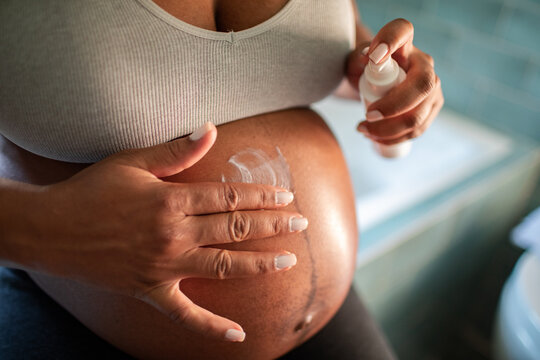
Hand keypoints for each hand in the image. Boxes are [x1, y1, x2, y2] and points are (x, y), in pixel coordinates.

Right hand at [28, 123, 305, 341]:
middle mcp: (173, 234)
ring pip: (224, 266)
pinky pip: (186, 314)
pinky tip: (239, 333)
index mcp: (171, 200)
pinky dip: (212, 326)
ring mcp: (164, 266)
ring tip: (288, 261)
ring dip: (259, 264)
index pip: (230, 196)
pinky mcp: (150, 290)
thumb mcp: (132, 162)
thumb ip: (176, 151)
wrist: (50, 229)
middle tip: (301, 224)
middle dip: (273, 225)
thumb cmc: (91, 190)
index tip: (286, 197)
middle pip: (235, 228)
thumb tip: (210, 128)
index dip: (262, 196)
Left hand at [346, 18, 443, 144]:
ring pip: (418, 115)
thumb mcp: (355, 62)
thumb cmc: (364, 71)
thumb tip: (369, 57)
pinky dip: (393, 138)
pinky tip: (375, 138)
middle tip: (367, 116)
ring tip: (362, 129)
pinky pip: (416, 130)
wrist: (372, 86)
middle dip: (393, 107)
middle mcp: (424, 64)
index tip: (375, 57)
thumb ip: (358, 56)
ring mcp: (432, 89)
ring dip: (388, 130)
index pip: (401, 30)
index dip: (391, 40)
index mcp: (403, 44)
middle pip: (422, 86)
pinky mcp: (430, 110)